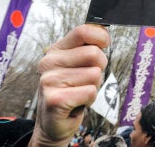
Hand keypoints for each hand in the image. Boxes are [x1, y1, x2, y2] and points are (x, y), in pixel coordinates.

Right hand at [29, 24, 109, 146]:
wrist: (55, 122)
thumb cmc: (72, 90)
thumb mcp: (79, 64)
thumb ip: (89, 47)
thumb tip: (104, 33)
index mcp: (56, 50)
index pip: (82, 31)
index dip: (101, 37)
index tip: (104, 44)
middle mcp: (49, 62)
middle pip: (94, 53)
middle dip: (99, 68)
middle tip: (86, 80)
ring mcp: (49, 81)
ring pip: (95, 74)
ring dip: (93, 86)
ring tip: (79, 92)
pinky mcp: (55, 100)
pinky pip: (90, 92)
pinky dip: (90, 99)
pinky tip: (77, 103)